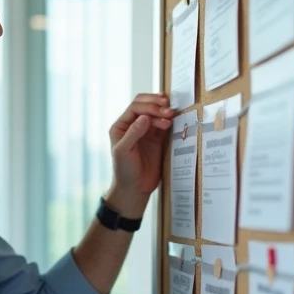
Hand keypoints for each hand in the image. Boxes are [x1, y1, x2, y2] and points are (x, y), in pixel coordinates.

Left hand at [108, 93, 175, 215]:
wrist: (134, 188)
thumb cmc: (124, 171)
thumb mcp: (123, 151)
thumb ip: (133, 133)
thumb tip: (145, 117)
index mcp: (120, 126)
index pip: (135, 108)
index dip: (148, 106)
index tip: (161, 110)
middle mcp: (132, 125)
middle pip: (145, 106)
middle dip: (157, 105)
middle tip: (169, 110)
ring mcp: (145, 131)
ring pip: (155, 114)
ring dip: (164, 112)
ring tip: (172, 116)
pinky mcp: (156, 139)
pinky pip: (163, 125)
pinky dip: (169, 121)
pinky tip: (173, 121)